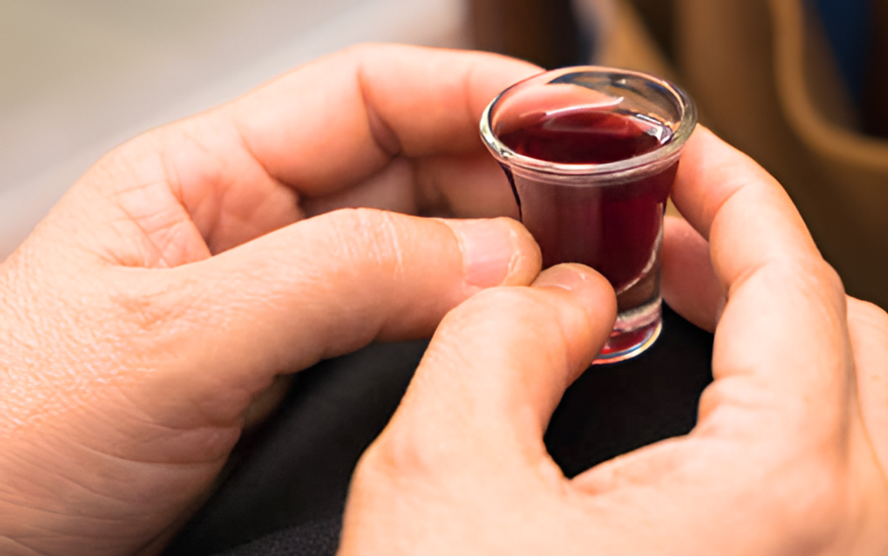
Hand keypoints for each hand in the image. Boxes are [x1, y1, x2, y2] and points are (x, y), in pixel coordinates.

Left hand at [0, 45, 542, 555]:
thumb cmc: (10, 437)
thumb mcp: (175, 343)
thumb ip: (334, 283)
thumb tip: (493, 254)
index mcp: (204, 178)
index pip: (365, 97)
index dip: (470, 90)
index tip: (562, 111)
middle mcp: (256, 232)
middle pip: (413, 169)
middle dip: (510, 176)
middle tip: (597, 208)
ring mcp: (288, 308)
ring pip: (424, 250)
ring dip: (506, 253)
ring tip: (582, 269)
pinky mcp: (306, 380)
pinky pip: (409, 329)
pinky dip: (474, 324)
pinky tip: (518, 330)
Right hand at [341, 126, 887, 554]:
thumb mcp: (441, 477)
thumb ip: (496, 336)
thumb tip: (552, 289)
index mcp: (785, 494)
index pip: (794, 276)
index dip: (731, 191)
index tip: (678, 154)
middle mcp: (851, 544)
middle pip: (841, 331)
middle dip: (745, 258)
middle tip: (651, 226)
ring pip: (838, 406)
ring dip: (752, 331)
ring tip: (654, 300)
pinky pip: (815, 474)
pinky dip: (754, 408)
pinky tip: (669, 403)